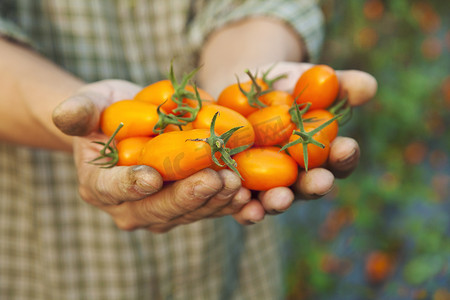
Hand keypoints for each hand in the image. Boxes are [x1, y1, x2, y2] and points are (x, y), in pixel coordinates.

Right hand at [53, 80, 251, 231]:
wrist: (130, 124)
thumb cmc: (107, 111)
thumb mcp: (90, 103)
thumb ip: (78, 110)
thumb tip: (65, 114)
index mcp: (99, 187)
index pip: (114, 189)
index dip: (131, 184)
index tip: (152, 176)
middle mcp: (129, 208)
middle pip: (158, 208)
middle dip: (188, 195)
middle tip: (215, 180)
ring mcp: (159, 211)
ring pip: (188, 212)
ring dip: (214, 201)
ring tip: (237, 183)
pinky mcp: (186, 206)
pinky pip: (207, 208)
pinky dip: (227, 202)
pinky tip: (247, 192)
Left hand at [230, 62, 377, 223]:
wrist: (239, 96)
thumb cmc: (283, 89)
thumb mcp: (307, 81)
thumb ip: (337, 85)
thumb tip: (367, 85)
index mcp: (320, 155)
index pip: (339, 160)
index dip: (345, 156)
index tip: (346, 147)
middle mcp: (296, 177)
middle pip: (309, 187)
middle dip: (316, 185)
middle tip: (320, 181)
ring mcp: (267, 188)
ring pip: (276, 201)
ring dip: (279, 202)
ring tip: (280, 199)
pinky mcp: (239, 190)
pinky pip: (241, 205)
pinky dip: (244, 209)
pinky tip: (242, 205)